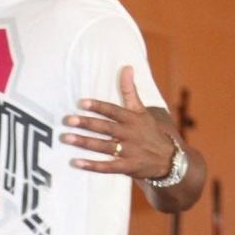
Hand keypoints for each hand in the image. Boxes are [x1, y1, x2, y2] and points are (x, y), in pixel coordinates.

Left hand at [60, 66, 176, 179]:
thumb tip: (127, 66)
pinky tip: (76, 162)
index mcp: (132, 119)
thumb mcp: (142, 110)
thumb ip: (130, 91)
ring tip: (66, 138)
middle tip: (68, 120)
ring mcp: (128, 152)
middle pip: (105, 128)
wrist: (168, 158)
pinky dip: (91, 165)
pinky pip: (107, 167)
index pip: (113, 111)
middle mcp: (129, 134)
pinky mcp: (126, 167)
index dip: (98, 106)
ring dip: (84, 142)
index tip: (81, 103)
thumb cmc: (149, 131)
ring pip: (103, 146)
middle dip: (86, 124)